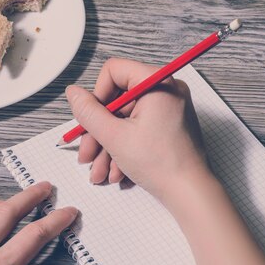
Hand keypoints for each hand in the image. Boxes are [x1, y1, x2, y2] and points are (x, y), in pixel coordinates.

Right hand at [66, 58, 209, 200]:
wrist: (190, 193)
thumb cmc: (161, 163)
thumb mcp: (114, 136)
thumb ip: (88, 112)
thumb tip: (73, 93)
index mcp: (157, 82)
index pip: (114, 71)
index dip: (97, 96)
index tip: (90, 121)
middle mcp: (166, 90)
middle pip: (118, 100)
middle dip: (98, 131)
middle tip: (86, 154)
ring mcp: (169, 108)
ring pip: (126, 119)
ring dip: (108, 146)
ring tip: (100, 173)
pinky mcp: (169, 125)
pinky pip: (139, 129)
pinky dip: (125, 148)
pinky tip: (117, 173)